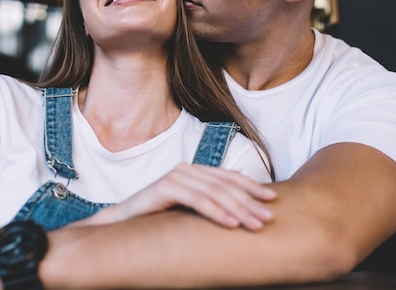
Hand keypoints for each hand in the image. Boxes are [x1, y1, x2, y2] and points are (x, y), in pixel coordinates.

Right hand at [77, 163, 276, 229]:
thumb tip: (243, 214)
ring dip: (238, 209)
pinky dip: (216, 212)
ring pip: (214, 192)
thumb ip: (209, 205)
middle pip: (225, 185)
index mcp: (195, 172)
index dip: (252, 187)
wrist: (122, 224)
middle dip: (250, 202)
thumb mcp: (189, 211)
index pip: (229, 177)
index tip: (273, 199)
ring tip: (255, 224)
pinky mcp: (164, 188)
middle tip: (269, 217)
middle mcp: (186, 170)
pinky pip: (196, 200)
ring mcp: (175, 176)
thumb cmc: (158, 220)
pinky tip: (231, 224)